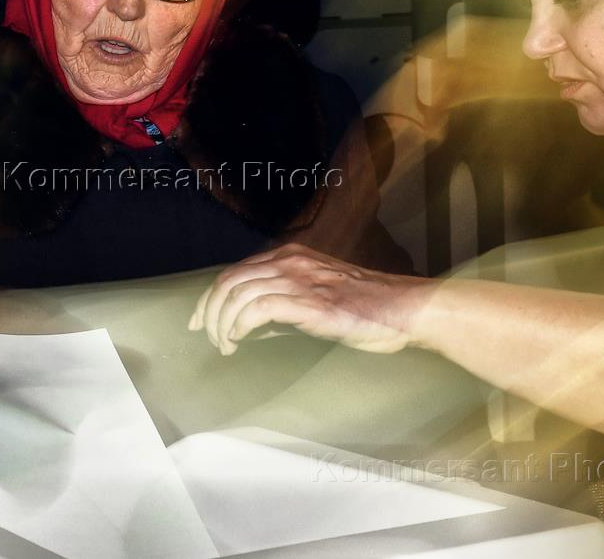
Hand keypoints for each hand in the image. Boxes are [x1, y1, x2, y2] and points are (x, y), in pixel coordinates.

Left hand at [187, 244, 430, 355]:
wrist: (404, 309)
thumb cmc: (367, 308)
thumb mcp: (318, 298)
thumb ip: (284, 304)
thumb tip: (251, 325)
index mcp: (290, 257)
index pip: (235, 272)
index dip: (210, 297)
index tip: (199, 320)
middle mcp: (290, 263)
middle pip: (229, 281)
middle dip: (209, 311)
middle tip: (206, 336)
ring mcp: (299, 280)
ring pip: (237, 294)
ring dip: (222, 323)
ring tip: (225, 345)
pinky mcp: (309, 303)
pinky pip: (257, 309)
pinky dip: (239, 325)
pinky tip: (238, 341)